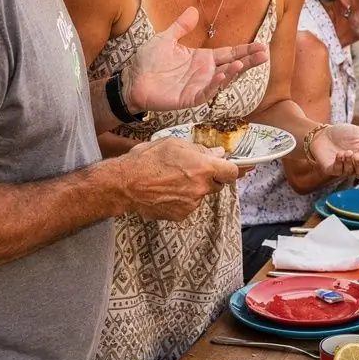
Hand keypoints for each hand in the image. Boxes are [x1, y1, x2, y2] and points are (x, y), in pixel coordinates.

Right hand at [117, 138, 239, 220]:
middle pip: (217, 184)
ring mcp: (192, 204)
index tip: (232, 167)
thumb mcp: (174, 144)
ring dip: (193, 188)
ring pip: (200, 195)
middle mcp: (201, 188)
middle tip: (193, 170)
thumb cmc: (147, 159)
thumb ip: (200, 150)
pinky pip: (188, 206)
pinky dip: (181, 199)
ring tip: (172, 180)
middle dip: (210, 177)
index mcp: (204, 168)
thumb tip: (218, 154)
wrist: (125, 184)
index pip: (232, 172)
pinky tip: (166, 191)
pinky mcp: (181, 215)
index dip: (233, 169)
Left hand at [121, 8, 268, 112]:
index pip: (228, 53)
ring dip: (234, 72)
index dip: (245, 50)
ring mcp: (198, 86)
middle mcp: (204, 73)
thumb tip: (194, 10)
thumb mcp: (166, 39)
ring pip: (222, 80)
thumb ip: (181, 27)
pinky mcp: (189, 98)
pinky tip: (222, 74)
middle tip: (265, 54)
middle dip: (248, 61)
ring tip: (245, 62)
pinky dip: (215, 84)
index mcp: (202, 59)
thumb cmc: (147, 62)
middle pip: (232, 66)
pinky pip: (206, 92)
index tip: (261, 45)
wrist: (131, 80)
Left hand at [308, 123, 358, 178]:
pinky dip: (340, 163)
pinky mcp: (331, 169)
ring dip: (350, 162)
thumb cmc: (344, 133)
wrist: (323, 132)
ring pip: (350, 172)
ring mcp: (344, 168)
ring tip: (347, 152)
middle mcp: (356, 165)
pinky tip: (339, 154)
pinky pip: (338, 171)